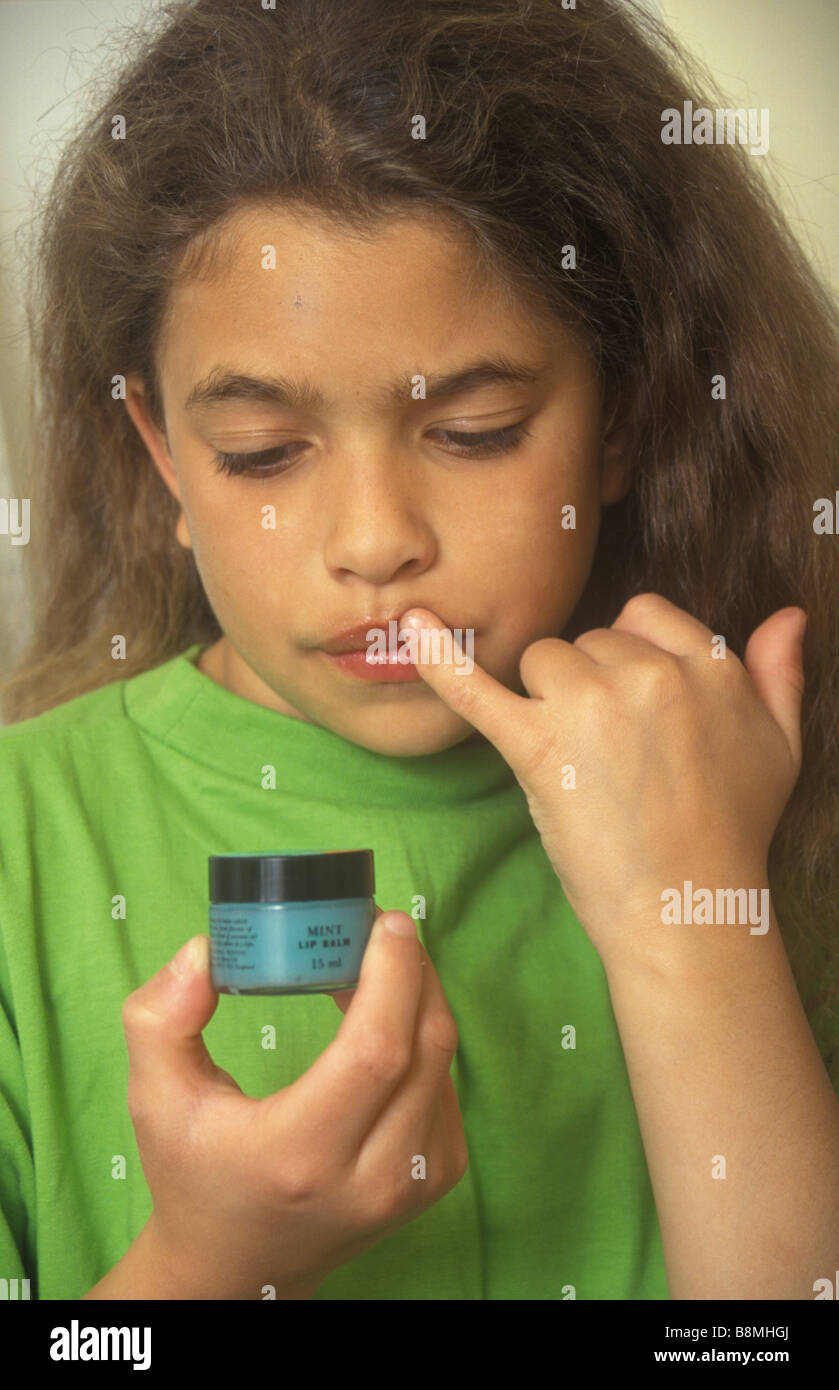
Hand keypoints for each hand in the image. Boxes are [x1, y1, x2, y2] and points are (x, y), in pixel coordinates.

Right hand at [122, 906, 465, 1298]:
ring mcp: (412, 1185)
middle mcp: (370, 1177)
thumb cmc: (194, 1175)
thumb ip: (161, 1018)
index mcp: (301, 1154)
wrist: (239, 1265)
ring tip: (373, 963)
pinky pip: (444, 1084)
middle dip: (412, 968)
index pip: (376, 1051)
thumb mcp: (155, 1098)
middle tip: (380, 923)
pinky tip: (384, 1017)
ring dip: (418, 997)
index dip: (392, 974)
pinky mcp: (434, 1180)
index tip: (380, 920)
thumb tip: (207, 950)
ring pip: (442, 1060)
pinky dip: (422, 1036)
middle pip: (425, 1045)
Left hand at [400, 594, 806, 964]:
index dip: (631, 658)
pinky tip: (411, 628)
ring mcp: (590, 707)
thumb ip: (780, 674)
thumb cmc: (733, 831)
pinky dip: (442, 660)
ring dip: (548, 702)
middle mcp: (650, 673)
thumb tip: (790, 615)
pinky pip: (479, 690)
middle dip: (591, 688)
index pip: (643, 616)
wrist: (689, 907)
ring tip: (580, 764)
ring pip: (544, 661)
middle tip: (613, 756)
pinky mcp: (538, 747)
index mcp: (706, 665)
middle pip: (589, 642)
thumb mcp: (780, 746)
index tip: (635, 707)